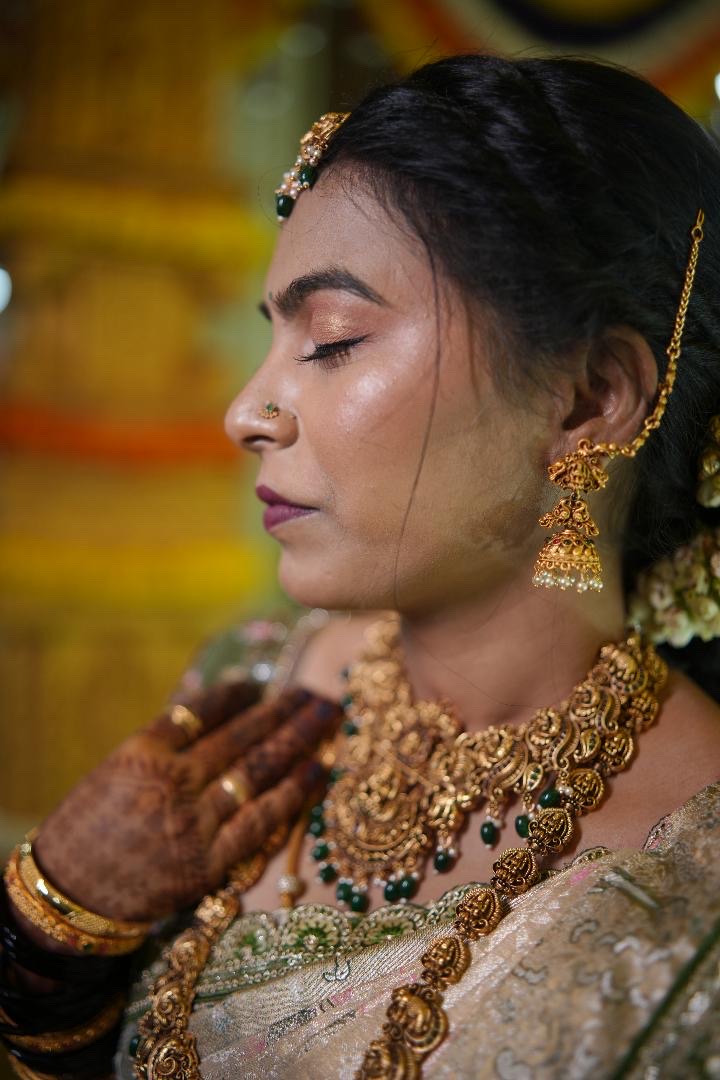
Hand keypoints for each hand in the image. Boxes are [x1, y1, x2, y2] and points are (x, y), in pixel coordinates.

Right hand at [31, 684, 341, 922]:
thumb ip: (165, 745)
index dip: (236, 694)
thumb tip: (221, 714)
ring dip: (298, 740)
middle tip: (315, 692)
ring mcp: (192, 823)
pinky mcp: (207, 864)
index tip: (259, 685)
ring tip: (326, 718)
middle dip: (283, 710)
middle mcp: (171, 782)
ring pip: (258, 770)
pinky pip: (261, 821)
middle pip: (241, 735)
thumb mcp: (116, 771)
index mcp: (142, 753)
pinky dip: (292, 794)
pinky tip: (316, 771)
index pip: (202, 710)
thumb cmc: (89, 829)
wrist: (70, 897)